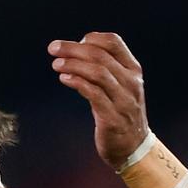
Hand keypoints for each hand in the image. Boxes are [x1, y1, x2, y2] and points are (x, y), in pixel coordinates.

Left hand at [49, 32, 148, 167]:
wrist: (133, 148)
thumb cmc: (120, 113)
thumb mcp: (119, 86)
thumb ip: (104, 69)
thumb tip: (75, 50)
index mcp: (133, 70)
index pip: (114, 42)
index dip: (91, 38)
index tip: (73, 45)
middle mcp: (131, 83)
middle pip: (100, 55)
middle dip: (73, 49)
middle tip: (53, 49)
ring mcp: (124, 101)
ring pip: (98, 72)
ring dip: (73, 65)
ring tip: (56, 64)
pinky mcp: (113, 118)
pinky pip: (94, 94)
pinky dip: (77, 83)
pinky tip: (64, 79)